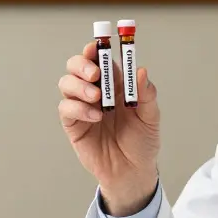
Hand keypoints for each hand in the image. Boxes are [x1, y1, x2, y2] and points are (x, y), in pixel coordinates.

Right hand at [57, 41, 160, 215]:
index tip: (98, 45)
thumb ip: (147, 95)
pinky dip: (78, 109)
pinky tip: (95, 117)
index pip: (101, 58)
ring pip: (67, 83)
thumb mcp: (151, 118)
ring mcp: (82, 106)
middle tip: (94, 73)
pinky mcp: (73, 124)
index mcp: (115, 84)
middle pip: (78, 65)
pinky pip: (66, 109)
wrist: (133, 172)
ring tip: (96, 98)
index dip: (97, 48)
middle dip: (82, 63)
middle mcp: (96, 91)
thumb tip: (141, 71)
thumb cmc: (142, 143)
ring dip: (79, 86)